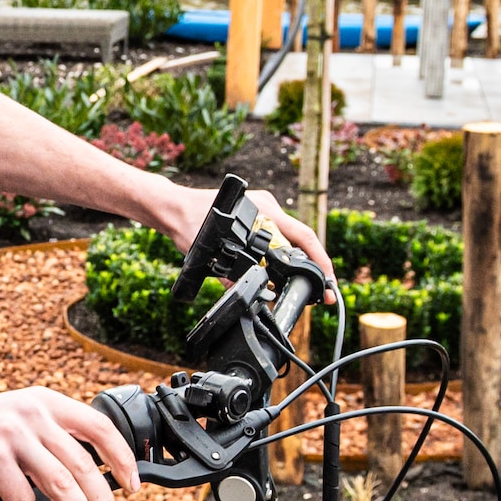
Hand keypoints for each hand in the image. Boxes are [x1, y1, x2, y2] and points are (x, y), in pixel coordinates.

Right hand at [0, 386, 137, 500]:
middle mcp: (31, 413)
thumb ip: (48, 436)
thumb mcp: (14, 420)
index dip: (123, 458)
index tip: (133, 485)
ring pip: (62, 485)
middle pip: (85, 465)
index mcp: (43, 402)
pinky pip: (22, 498)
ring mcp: (11, 434)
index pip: (99, 426)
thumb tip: (92, 474)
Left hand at [149, 180, 336, 300]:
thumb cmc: (188, 223)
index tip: (328, 280)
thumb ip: (228, 274)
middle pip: (301, 239)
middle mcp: (268, 207)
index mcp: (264, 210)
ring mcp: (262, 210)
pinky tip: (282, 271)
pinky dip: (282, 255)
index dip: (320, 259)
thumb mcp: (210, 252)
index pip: (303, 236)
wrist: (173, 208)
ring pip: (289, 239)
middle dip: (313, 265)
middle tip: (323, 292)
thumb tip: (246, 293)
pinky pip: (276, 237)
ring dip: (297, 261)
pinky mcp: (255, 216)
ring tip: (305, 285)